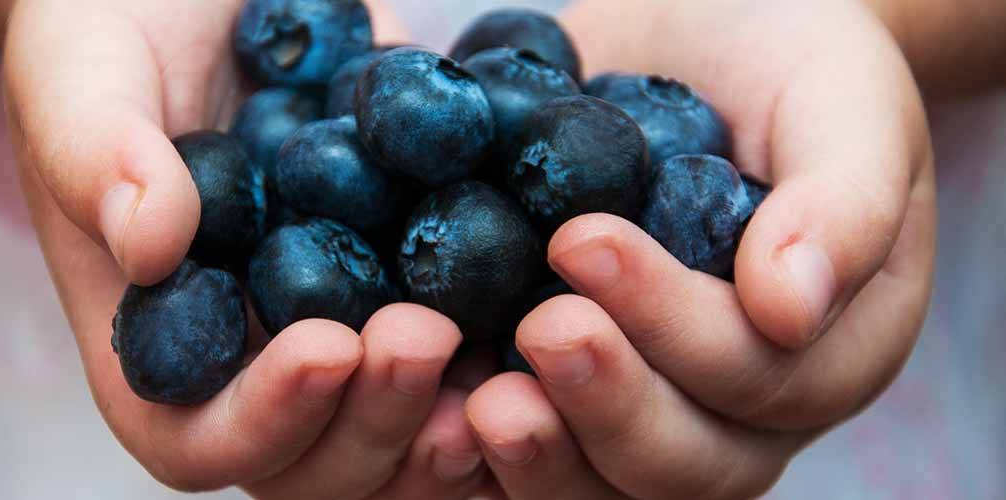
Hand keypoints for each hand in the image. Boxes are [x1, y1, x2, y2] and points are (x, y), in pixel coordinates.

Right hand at [3, 0, 484, 496]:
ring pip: (405, 415)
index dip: (262, 421)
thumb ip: (99, 157)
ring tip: (515, 342)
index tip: (325, 346)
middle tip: (426, 336)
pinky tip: (562, 292)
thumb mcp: (82, 71)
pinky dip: (511, 329)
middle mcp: (254, 348)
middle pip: (318, 455)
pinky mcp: (407, 264)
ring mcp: (339, 313)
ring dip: (458, 400)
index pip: (193, 437)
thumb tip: (150, 244)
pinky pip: (466, 327)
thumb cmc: (110, 23)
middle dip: (377, 418)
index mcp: (156, 336)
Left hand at [466, 0, 935, 496]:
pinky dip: (476, 448)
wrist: (701, 46)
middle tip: (540, 329)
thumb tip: (789, 309)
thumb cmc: (791, 66)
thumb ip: (844, 207)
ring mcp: (643, 405)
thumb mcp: (844, 107)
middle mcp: (734, 406)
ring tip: (479, 403)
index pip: (756, 377)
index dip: (673, 325)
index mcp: (823, 351)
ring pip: (598, 481)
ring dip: (540, 453)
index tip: (584, 241)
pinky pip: (526, 446)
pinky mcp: (560, 387)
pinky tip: (433, 401)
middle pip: (678, 461)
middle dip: (607, 403)